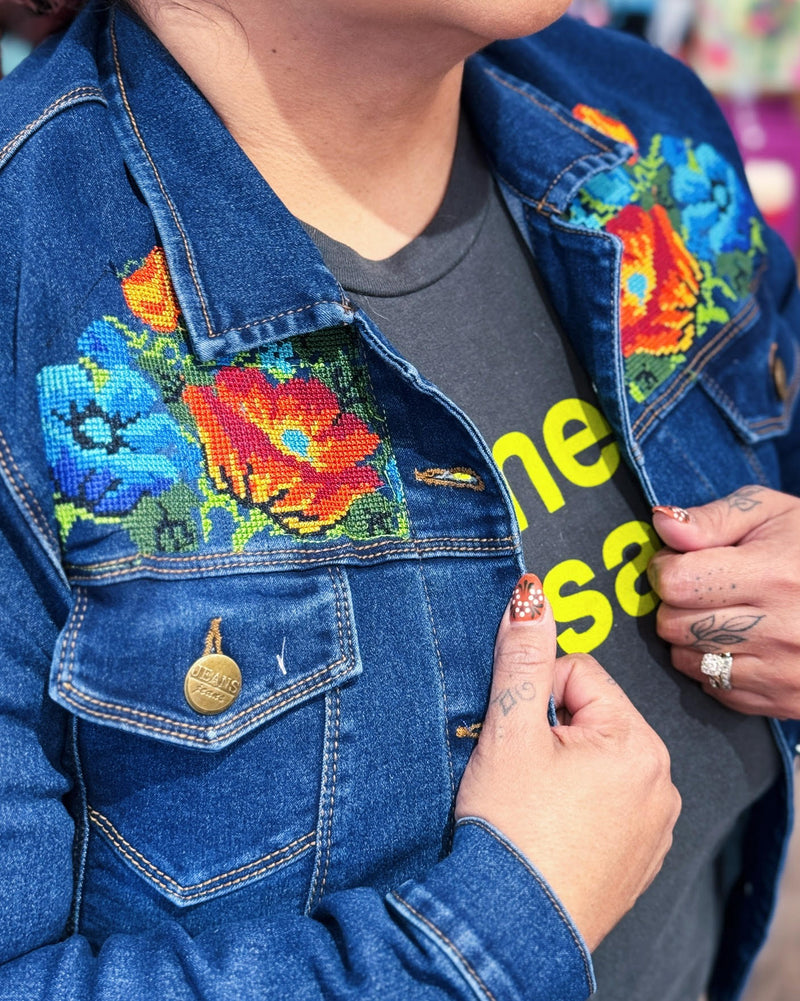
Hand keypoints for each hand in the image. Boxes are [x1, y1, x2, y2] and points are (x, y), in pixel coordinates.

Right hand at [455, 574, 680, 951]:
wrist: (509, 925)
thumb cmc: (511, 828)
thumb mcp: (510, 729)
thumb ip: (524, 655)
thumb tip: (532, 593)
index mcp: (636, 743)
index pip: (578, 674)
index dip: (534, 697)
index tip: (515, 737)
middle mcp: (661, 781)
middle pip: (591, 715)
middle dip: (550, 731)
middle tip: (520, 771)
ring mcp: (655, 823)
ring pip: (597, 759)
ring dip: (563, 766)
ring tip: (533, 803)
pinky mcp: (640, 856)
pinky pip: (608, 802)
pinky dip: (578, 805)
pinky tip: (552, 827)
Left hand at [649, 486, 799, 717]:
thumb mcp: (768, 512)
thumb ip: (711, 519)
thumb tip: (659, 524)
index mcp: (774, 575)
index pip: (677, 583)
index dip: (666, 568)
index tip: (680, 561)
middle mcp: (780, 629)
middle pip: (674, 625)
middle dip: (674, 604)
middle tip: (701, 589)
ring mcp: (784, 671)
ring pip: (688, 662)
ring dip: (690, 639)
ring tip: (723, 615)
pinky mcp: (786, 700)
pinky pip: (715, 690)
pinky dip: (714, 668)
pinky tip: (741, 643)